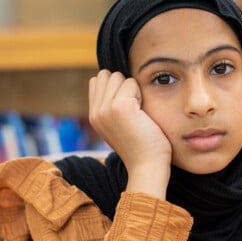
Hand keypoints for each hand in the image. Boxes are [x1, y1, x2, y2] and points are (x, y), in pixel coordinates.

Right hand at [88, 69, 170, 197]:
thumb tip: (115, 79)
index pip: (97, 81)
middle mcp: (95, 112)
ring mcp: (105, 109)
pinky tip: (143, 114)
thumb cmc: (142, 146)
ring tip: (138, 112)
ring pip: (117, 76)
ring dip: (132, 89)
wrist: (148, 166)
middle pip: (106, 75)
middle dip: (122, 85)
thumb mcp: (120, 125)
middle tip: (134, 110)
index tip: (128, 109)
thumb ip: (112, 106)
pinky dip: (140, 93)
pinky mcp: (119, 107)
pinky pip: (131, 82)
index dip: (115, 88)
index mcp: (93, 117)